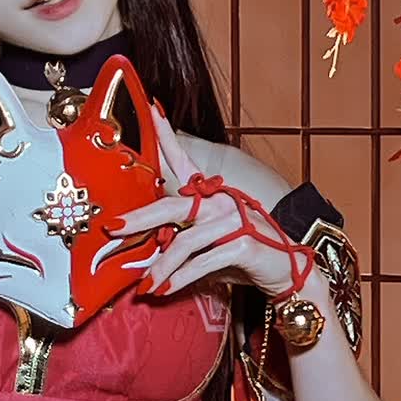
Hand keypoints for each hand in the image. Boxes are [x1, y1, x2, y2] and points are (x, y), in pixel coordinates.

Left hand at [109, 107, 316, 303]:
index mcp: (212, 195)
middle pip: (173, 206)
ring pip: (185, 241)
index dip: (167, 137)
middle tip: (113, 229)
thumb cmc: (244, 254)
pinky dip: (183, 278)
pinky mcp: (244, 244)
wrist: (287, 271)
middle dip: (140, 219)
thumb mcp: (211, 241)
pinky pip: (204, 261)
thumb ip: (182, 237)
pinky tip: (168, 289)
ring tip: (147, 284)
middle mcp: (222, 202)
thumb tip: (148, 245)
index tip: (151, 111)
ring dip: (162, 267)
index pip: (184, 161)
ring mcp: (234, 222)